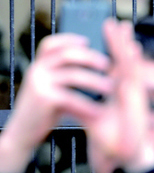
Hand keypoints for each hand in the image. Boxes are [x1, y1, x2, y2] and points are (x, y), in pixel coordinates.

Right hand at [0, 33, 110, 172]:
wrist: (23, 132)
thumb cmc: (44, 110)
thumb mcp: (52, 88)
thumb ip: (66, 76)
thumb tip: (98, 66)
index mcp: (38, 64)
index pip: (52, 44)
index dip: (69, 39)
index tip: (88, 41)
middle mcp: (36, 69)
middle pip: (66, 54)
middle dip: (91, 58)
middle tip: (110, 65)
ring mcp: (39, 83)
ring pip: (72, 75)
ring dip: (95, 80)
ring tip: (111, 88)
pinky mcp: (43, 99)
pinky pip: (71, 97)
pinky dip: (87, 104)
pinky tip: (99, 111)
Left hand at [81, 19, 153, 172]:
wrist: (127, 155)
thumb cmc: (113, 140)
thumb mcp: (92, 119)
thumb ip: (81, 108)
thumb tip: (66, 99)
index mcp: (115, 93)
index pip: (112, 66)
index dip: (109, 49)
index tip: (105, 33)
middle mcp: (125, 90)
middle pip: (122, 60)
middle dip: (118, 41)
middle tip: (113, 21)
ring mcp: (133, 92)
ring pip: (129, 64)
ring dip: (125, 45)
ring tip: (122, 26)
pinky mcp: (138, 98)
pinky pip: (136, 76)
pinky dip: (134, 61)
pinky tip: (130, 47)